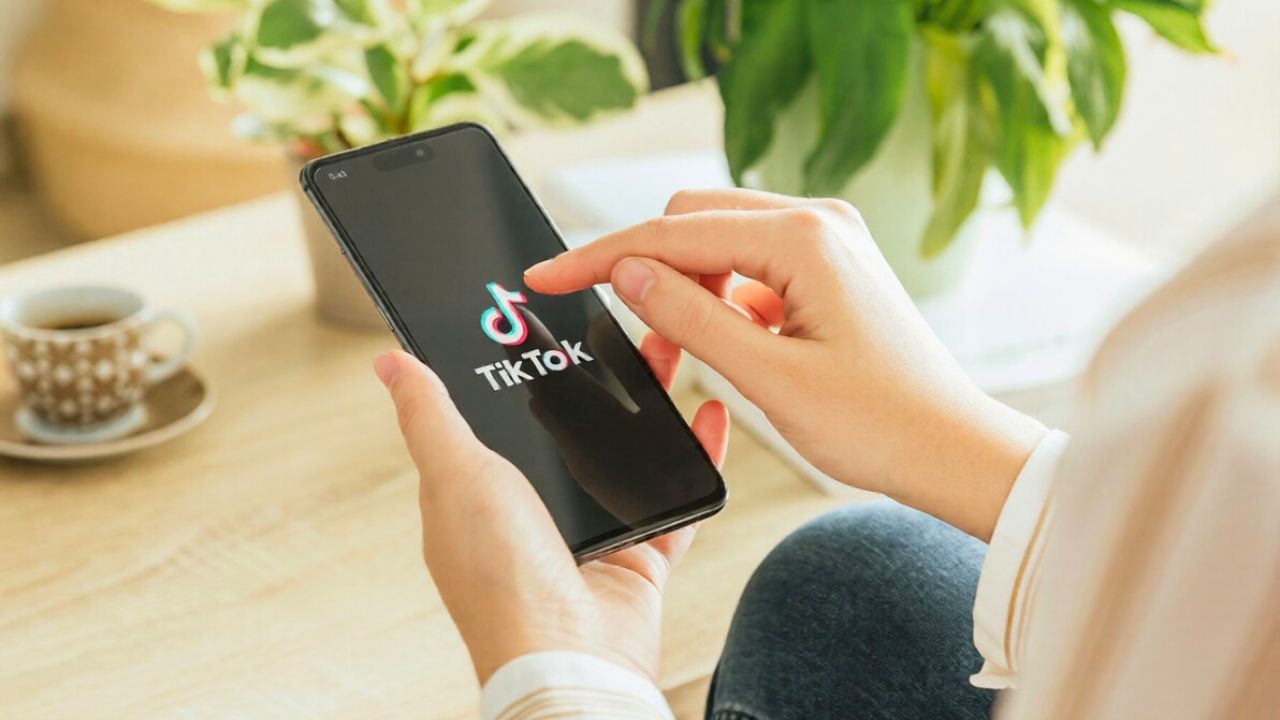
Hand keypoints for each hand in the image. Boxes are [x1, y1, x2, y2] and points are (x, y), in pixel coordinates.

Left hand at [373, 339, 727, 683]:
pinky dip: (696, 456)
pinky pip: (677, 495)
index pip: (504, 413)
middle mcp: (536, 513)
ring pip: (630, 451)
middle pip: (576, 425)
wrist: (570, 655)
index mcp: (482, 494)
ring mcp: (592, 532)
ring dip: (651, 401)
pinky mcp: (640, 554)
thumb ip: (429, 416)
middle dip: (602, 373)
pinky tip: (708, 417)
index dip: (527, 366)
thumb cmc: (500, 578)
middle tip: (621, 326)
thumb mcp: (455, 476)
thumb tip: (389, 362)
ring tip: (668, 350)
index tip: (549, 320)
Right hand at [525, 188, 1044, 540]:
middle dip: (647, 267)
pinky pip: (749, 264)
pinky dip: (722, 297)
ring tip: (688, 350)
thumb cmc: (879, 424)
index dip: (601, 256)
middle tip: (626, 329)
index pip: (673, 233)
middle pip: (692, 220)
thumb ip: (690, 317)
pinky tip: (732, 343)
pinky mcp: (828, 267)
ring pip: (718, 240)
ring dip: (687, 285)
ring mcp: (827, 241)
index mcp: (805, 239)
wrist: (950, 451)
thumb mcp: (768, 378)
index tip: (547, 276)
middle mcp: (819, 222)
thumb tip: (628, 273)